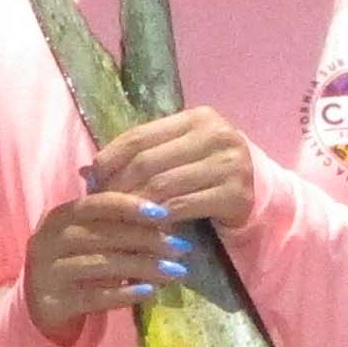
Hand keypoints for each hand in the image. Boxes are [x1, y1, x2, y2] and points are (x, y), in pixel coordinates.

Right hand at [23, 183, 195, 341]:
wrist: (40, 308)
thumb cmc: (74, 264)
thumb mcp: (88, 238)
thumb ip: (114, 224)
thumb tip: (165, 215)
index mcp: (59, 217)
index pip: (96, 203)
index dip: (130, 206)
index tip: (163, 213)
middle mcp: (48, 240)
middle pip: (102, 234)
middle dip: (146, 239)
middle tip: (180, 246)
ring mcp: (47, 272)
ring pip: (101, 264)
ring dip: (142, 266)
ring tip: (174, 271)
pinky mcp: (53, 303)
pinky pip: (94, 297)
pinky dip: (124, 294)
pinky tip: (150, 292)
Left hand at [87, 107, 256, 232]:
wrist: (259, 195)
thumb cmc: (209, 175)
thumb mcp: (179, 156)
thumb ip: (144, 156)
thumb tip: (88, 170)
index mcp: (197, 118)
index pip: (140, 135)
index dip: (110, 158)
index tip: (93, 180)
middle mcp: (215, 134)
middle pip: (148, 161)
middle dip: (118, 186)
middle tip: (101, 206)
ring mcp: (229, 163)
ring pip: (163, 185)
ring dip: (135, 206)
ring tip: (118, 219)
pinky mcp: (236, 193)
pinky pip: (184, 207)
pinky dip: (160, 219)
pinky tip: (146, 228)